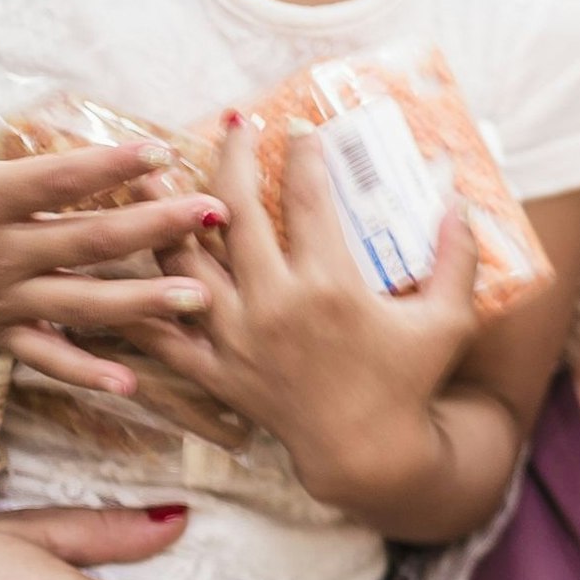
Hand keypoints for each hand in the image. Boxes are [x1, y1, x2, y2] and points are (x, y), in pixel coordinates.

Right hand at [0, 4, 226, 396]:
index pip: (53, 180)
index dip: (106, 165)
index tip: (160, 148)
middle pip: (86, 242)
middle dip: (154, 228)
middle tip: (215, 215)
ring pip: (81, 304)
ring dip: (143, 304)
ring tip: (203, 298)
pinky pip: (47, 355)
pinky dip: (86, 372)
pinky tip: (135, 384)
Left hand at [132, 114, 482, 513]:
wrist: (365, 455)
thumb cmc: (408, 383)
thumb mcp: (447, 319)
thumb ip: (455, 256)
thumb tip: (460, 200)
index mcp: (331, 287)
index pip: (310, 199)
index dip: (304, 154)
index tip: (300, 124)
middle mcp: (276, 305)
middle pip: (237, 213)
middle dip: (233, 158)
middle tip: (234, 126)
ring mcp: (237, 339)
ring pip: (185, 262)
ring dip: (167, 212)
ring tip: (155, 171)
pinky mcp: (215, 370)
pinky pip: (162, 331)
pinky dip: (137, 299)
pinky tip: (120, 264)